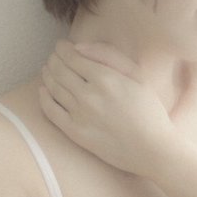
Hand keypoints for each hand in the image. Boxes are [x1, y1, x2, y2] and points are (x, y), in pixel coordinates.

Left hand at [39, 40, 175, 176]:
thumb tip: (79, 47)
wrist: (153, 150)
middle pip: (59, 69)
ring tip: (49, 70)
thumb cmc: (149, 111)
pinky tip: (44, 91)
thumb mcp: (138, 76)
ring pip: (53, 87)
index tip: (62, 46)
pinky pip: (50, 111)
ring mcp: (79, 115)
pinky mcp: (75, 132)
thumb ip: (109, 56)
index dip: (63, 48)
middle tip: (55, 57)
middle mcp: (88, 95)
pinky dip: (43, 97)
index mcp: (105, 78)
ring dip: (48, 74)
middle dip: (54, 59)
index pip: (72, 56)